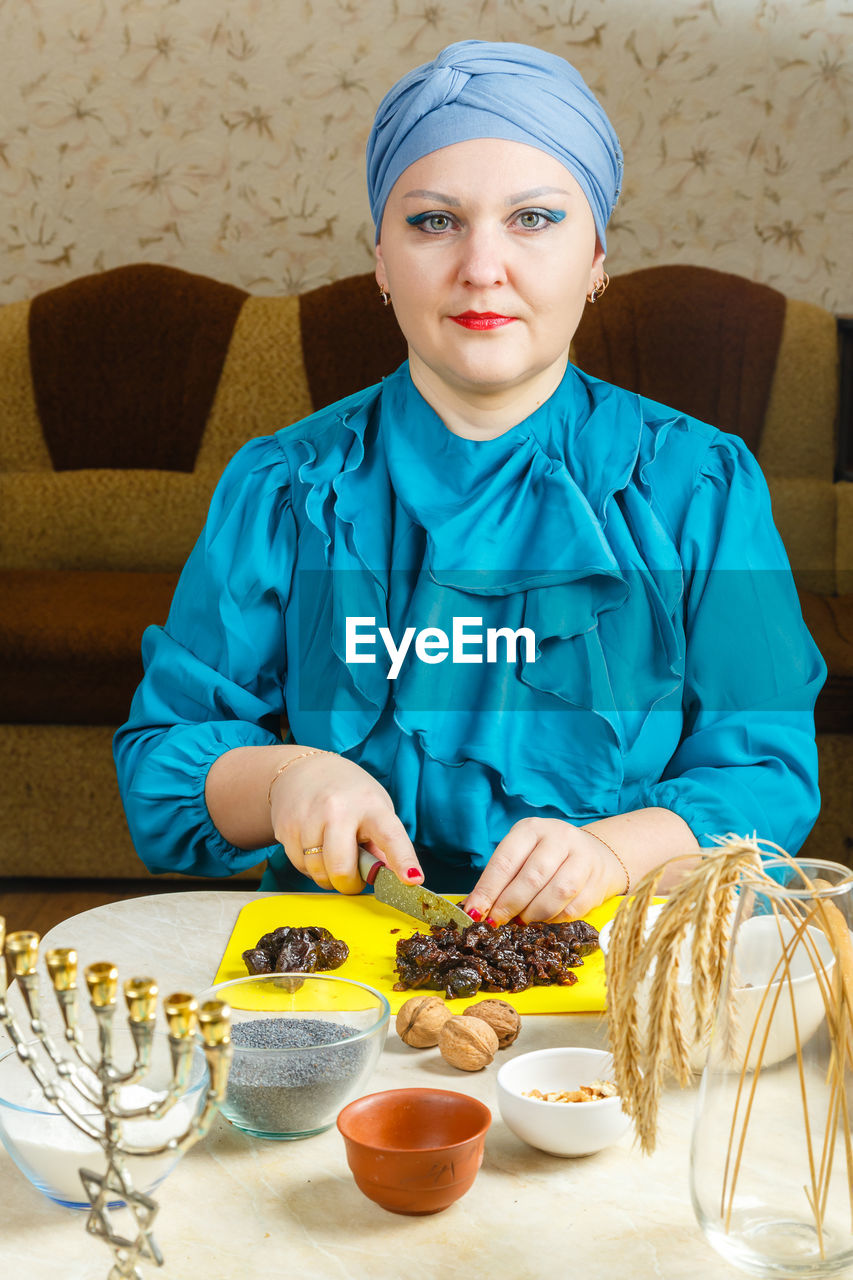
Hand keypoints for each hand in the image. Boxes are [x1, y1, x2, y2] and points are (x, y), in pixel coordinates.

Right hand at [269, 752, 421, 893]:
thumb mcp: (375, 807)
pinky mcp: (286, 828)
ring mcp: (309, 818)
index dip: (403, 861)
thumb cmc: (348, 794)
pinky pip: (299, 866)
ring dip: (327, 876)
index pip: (390, 836)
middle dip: (349, 885)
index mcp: (370, 805)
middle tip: (352, 879)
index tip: (412, 880)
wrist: (302, 770)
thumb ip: (383, 844)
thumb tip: (392, 879)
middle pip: (342, 868)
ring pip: (318, 872)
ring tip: (332, 854)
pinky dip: (309, 867)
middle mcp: (338, 810)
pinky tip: (314, 847)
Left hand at [462, 818, 626, 924]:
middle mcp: (559, 838)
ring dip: (533, 914)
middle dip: (509, 905)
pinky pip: (573, 908)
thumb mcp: (522, 854)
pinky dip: (553, 919)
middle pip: (531, 878)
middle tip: (496, 922)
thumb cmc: (546, 856)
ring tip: (520, 921)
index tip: (475, 913)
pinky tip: (543, 919)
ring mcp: (582, 858)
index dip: (488, 890)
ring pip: (556, 893)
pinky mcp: (598, 881)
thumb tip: (478, 909)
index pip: (505, 861)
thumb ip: (502, 878)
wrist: (595, 853)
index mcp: (532, 829)